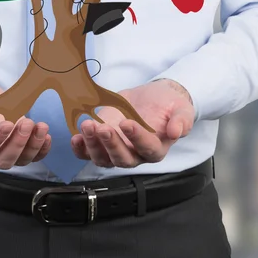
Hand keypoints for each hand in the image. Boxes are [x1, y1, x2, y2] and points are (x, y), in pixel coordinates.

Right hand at [0, 76, 50, 169]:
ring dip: (33, 146)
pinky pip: (31, 153)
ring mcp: (3, 145)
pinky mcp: (15, 138)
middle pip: (3, 160)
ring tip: (41, 127)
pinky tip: (46, 135)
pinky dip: (41, 148)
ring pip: (20, 159)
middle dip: (18, 144)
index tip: (6, 123)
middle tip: (26, 123)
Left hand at [71, 79, 194, 168]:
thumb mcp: (182, 109)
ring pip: (103, 158)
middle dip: (111, 144)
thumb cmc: (169, 105)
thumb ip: (182, 120)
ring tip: (87, 126)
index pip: (147, 149)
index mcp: (156, 148)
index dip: (137, 139)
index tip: (128, 123)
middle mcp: (136, 154)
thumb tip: (177, 132)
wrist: (154, 98)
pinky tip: (76, 137)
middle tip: (103, 128)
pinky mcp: (102, 142)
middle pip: (122, 159)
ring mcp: (117, 150)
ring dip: (93, 145)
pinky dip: (81, 149)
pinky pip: (89, 153)